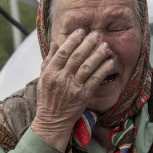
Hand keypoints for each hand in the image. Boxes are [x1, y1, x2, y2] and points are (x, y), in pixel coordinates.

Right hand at [30, 29, 113, 149]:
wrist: (52, 121)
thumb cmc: (47, 99)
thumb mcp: (43, 78)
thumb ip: (49, 60)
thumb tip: (55, 42)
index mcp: (50, 72)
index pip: (63, 52)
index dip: (73, 40)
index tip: (81, 31)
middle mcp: (61, 78)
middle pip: (76, 57)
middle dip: (88, 43)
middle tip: (96, 34)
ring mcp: (73, 87)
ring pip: (87, 67)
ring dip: (98, 55)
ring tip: (105, 46)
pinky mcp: (83, 96)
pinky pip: (95, 80)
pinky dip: (103, 70)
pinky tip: (109, 62)